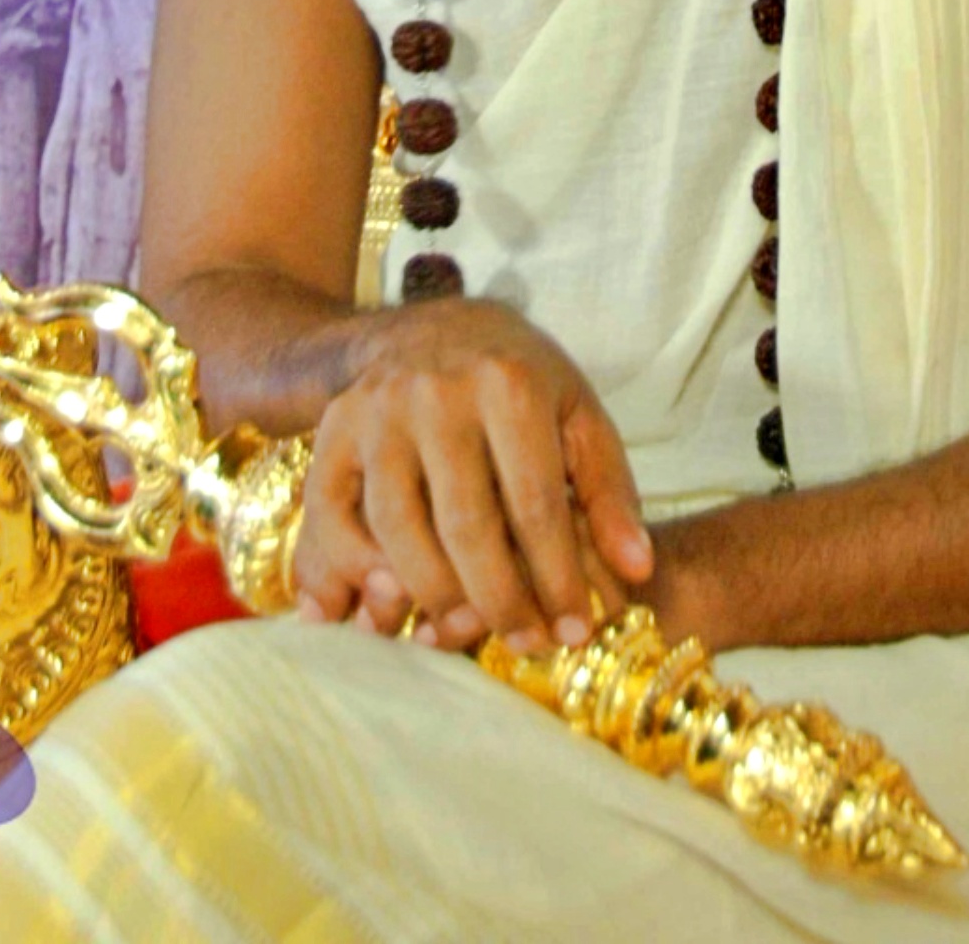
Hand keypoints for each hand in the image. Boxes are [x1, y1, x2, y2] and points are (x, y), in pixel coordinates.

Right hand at [290, 298, 653, 656]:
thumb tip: (637, 569)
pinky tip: (385, 606)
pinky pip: (331, 515)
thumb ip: (609, 489)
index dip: (556, 577)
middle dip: (498, 600)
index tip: (573, 631)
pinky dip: (352, 570)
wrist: (433, 325)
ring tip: (465, 634)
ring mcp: (378, 412)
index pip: (533, 501)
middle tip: (525, 644)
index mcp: (509, 382)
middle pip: (464, 524)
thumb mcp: (576, 413)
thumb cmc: (519, 381)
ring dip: (431, 597)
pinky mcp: (332, 430)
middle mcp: (437, 392)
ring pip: (397, 529)